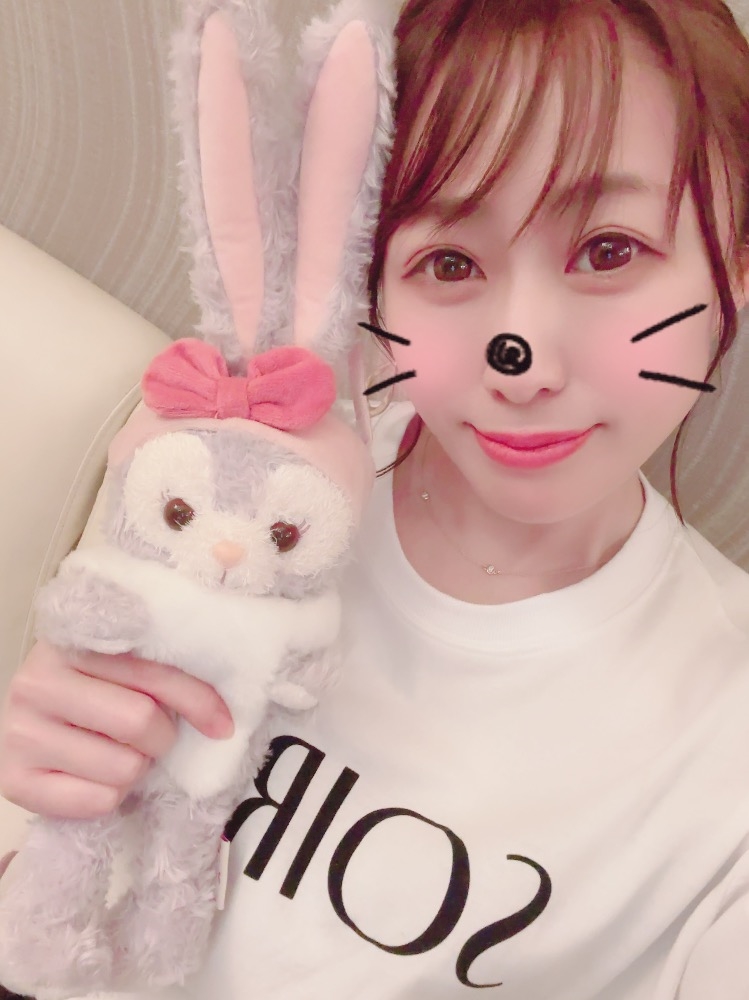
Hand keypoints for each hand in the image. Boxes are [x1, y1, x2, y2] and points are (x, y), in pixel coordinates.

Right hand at [0, 640, 234, 819]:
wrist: (36, 718)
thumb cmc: (94, 688)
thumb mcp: (127, 666)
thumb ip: (166, 672)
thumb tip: (222, 720)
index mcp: (71, 640)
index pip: (153, 673)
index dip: (197, 700)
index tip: (222, 724)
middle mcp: (35, 681)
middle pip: (140, 722)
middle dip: (161, 737)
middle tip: (152, 736)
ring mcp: (17, 731)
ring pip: (122, 767)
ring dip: (135, 768)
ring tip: (119, 752)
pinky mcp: (11, 779)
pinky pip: (96, 801)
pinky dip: (111, 796)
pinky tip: (96, 775)